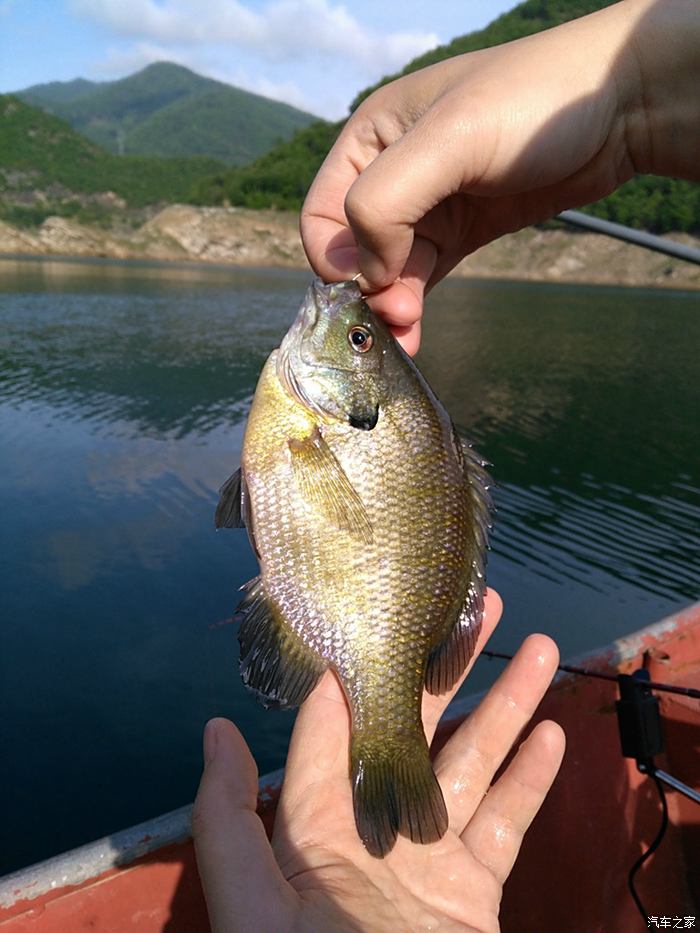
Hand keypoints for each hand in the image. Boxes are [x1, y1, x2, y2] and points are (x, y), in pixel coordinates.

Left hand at [193, 591, 564, 931]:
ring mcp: (431, 857)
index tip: (387, 611)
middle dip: (451, 666)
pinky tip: (553, 734)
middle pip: (420, 727)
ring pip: (476, 762)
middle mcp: (376, 826)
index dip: (364, 666)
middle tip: (484, 607)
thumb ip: (229, 820)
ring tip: (539, 647)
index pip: (340, 724)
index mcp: (316, 824)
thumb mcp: (250, 905)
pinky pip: (508, 823)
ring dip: (508, 704)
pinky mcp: (474, 892)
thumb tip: (216, 729)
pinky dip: (533, 779)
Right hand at [301, 0, 699, 354]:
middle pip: (355, 249)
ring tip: (408, 337)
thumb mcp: (449, 140)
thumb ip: (387, 200)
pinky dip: (414, 305)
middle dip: (369, 290)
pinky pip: (422, 276)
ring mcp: (428, 205)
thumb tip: (366, 275)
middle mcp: (391, 172)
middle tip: (399, 321)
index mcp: (372, 137)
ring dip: (392, 306)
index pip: (324, 214)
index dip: (338, 259)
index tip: (371, 288)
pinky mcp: (461, 230)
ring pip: (388, 269)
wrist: (619, 107)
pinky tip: (415, 333)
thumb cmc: (533, 104)